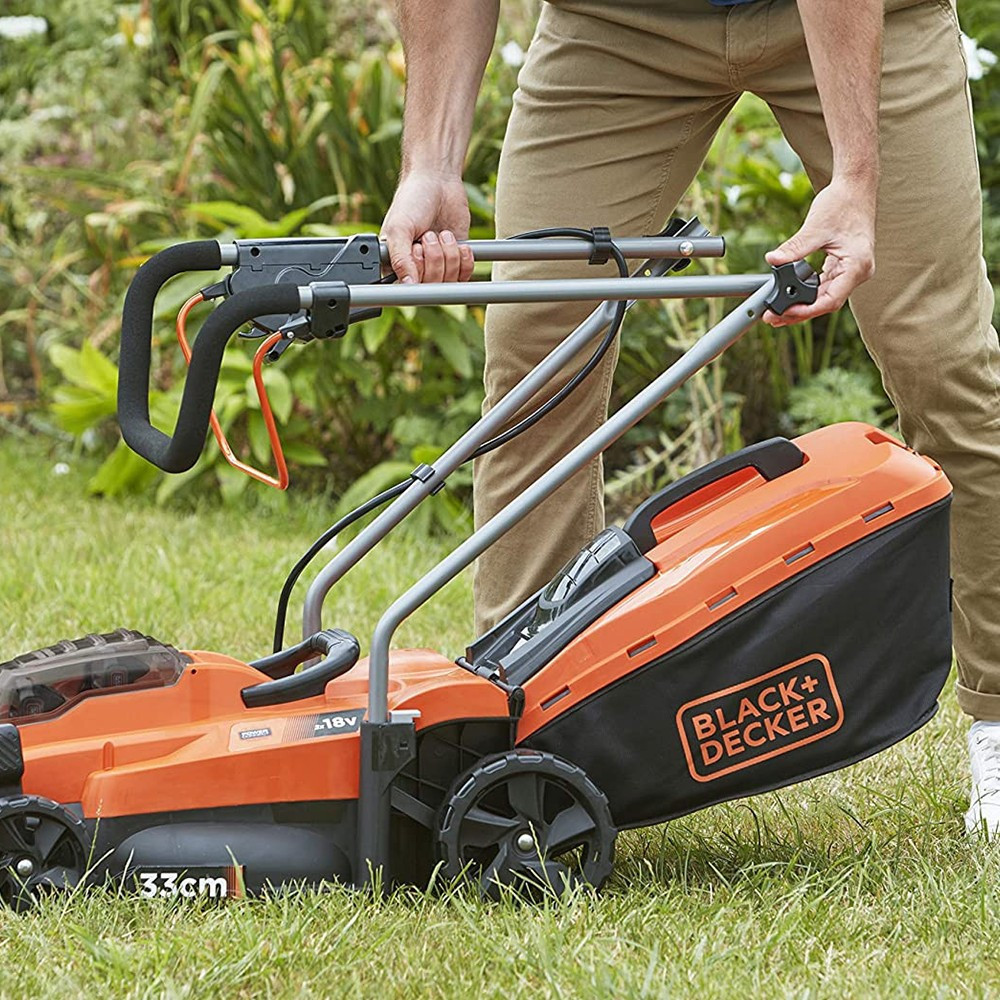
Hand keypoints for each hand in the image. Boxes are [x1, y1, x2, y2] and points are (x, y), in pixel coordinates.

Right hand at [380, 169, 474, 283]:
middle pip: (432, 286)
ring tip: (440, 234)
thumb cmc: (411, 201)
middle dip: (434, 257)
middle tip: (427, 235)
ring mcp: (437, 267)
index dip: (418, 272)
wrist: (437, 183)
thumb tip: (407, 285)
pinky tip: (457, 243)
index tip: (416, 249)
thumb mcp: (399, 229)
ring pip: (450, 281)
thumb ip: (400, 259)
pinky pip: (464, 275)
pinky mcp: (456, 261)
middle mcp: (416, 270)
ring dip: (449, 254)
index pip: (409, 289)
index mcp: (395, 265)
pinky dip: (464, 259)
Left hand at [763, 176, 876, 326]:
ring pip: (825, 297)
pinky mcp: (845, 265)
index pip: (831, 300)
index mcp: (857, 265)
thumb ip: (794, 247)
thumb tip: (773, 259)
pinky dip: (808, 293)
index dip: (807, 311)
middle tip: (772, 318)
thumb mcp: (815, 227)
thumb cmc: (843, 202)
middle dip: (798, 312)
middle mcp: (858, 272)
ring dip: (802, 306)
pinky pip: (825, 286)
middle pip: (826, 302)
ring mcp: (852, 270)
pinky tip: (790, 298)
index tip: (785, 314)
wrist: (856, 187)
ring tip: (777, 312)